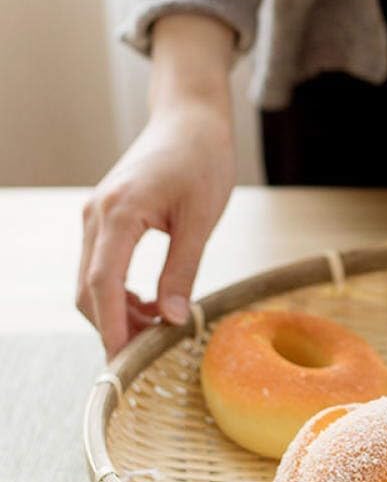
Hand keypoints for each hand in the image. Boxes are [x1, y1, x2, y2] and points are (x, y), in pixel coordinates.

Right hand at [77, 14, 235, 358]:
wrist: (190, 120)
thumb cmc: (202, 161)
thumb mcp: (201, 220)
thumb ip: (183, 270)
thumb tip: (171, 319)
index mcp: (120, 213)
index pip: (104, 284)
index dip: (112, 327)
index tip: (124, 361)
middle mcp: (97, 215)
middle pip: (89, 289)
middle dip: (113, 326)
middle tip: (151, 353)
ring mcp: (96, 216)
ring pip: (91, 281)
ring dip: (116, 311)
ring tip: (158, 329)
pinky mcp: (105, 218)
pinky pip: (100, 266)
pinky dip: (118, 293)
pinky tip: (150, 304)